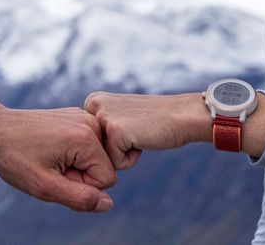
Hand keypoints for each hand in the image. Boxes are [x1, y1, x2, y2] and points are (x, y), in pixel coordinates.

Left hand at [0, 104, 116, 212]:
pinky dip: (71, 151)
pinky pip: (86, 145)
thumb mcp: (44, 186)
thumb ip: (79, 198)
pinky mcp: (76, 116)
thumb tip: (107, 205)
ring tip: (48, 156)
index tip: (55, 174)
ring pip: (95, 157)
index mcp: (86, 138)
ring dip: (75, 164)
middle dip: (79, 174)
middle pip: (102, 167)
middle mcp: (90, 122)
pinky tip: (49, 147)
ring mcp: (83, 116)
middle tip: (49, 165)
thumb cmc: (15, 157)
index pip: (106, 180)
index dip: (81, 186)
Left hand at [84, 92, 210, 170]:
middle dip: (116, 150)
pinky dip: (131, 159)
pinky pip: (115, 164)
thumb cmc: (153, 122)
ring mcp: (103, 116)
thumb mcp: (120, 116)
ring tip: (139, 134)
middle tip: (135, 131)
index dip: (112, 143)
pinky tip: (143, 139)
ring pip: (102, 158)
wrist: (182, 115)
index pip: (89, 142)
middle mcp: (92, 104)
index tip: (129, 127)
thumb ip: (101, 125)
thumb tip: (82, 146)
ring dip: (123, 155)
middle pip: (92, 150)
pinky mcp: (114, 131)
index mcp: (92, 101)